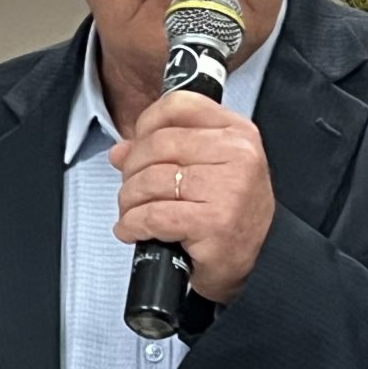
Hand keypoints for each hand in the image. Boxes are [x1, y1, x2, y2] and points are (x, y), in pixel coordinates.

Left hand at [110, 91, 274, 304]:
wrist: (247, 262)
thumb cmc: (227, 214)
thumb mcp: (205, 169)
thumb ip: (162, 150)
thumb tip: (120, 150)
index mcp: (238, 132)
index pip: (179, 105)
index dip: (147, 124)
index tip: (137, 144)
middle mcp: (239, 155)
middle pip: (158, 143)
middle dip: (132, 169)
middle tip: (131, 189)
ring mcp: (229, 189)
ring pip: (151, 179)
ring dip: (129, 200)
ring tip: (132, 212)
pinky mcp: (214, 223)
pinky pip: (153, 214)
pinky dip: (133, 224)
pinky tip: (133, 230)